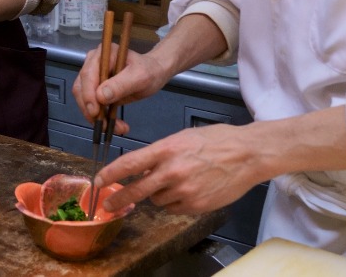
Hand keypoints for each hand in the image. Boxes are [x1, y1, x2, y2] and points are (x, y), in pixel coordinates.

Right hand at [72, 44, 170, 134]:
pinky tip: (115, 125)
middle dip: (91, 110)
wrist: (155, 73)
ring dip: (96, 118)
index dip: (88, 94)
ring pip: (84, 100)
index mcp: (103, 54)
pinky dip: (102, 118)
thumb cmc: (149, 70)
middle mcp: (94, 63)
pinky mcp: (96, 90)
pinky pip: (93, 106)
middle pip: (81, 88)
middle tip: (104, 126)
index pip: (88, 74)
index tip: (95, 111)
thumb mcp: (140, 76)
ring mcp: (94, 77)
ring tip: (117, 128)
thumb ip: (121, 85)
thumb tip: (100, 96)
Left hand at [95, 122, 262, 215]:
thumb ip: (160, 153)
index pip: (129, 164)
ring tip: (178, 180)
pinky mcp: (196, 205)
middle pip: (136, 190)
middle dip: (119, 198)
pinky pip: (174, 208)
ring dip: (159, 194)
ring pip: (157, 200)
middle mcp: (172, 172)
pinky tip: (190, 189)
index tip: (98, 181)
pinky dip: (176, 202)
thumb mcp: (182, 138)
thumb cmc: (217, 141)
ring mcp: (184, 190)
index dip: (110, 174)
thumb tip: (142, 167)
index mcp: (166, 150)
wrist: (247, 154)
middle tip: (108, 204)